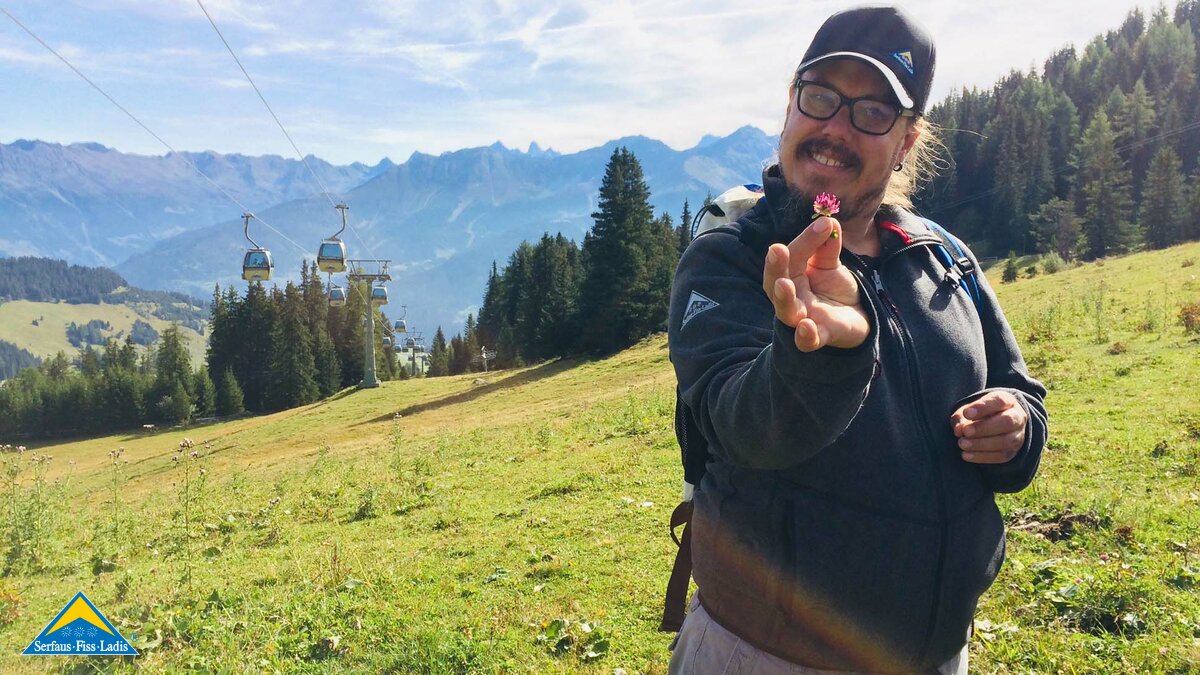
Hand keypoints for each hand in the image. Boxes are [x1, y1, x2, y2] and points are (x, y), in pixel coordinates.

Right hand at [762, 216, 868, 351]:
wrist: (856, 316)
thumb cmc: (834, 288)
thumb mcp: (831, 264)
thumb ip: (827, 246)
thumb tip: (828, 220)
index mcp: (791, 276)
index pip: (792, 257)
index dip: (805, 240)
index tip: (823, 225)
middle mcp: (791, 297)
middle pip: (775, 284)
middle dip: (775, 267)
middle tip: (777, 250)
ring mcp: (803, 318)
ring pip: (786, 311)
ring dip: (783, 298)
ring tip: (784, 284)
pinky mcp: (820, 336)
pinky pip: (807, 341)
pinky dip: (805, 336)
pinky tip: (806, 327)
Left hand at [952, 391, 1026, 463]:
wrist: (996, 424)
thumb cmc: (979, 414)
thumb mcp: (969, 410)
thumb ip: (961, 417)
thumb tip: (959, 430)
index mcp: (1007, 401)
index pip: (1000, 401)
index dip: (983, 407)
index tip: (966, 413)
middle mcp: (1017, 417)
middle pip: (1007, 421)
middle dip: (984, 428)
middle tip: (965, 432)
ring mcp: (1018, 435)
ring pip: (1006, 441)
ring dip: (982, 444)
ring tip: (962, 444)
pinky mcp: (1012, 451)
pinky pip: (1001, 456)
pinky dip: (982, 457)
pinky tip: (966, 455)